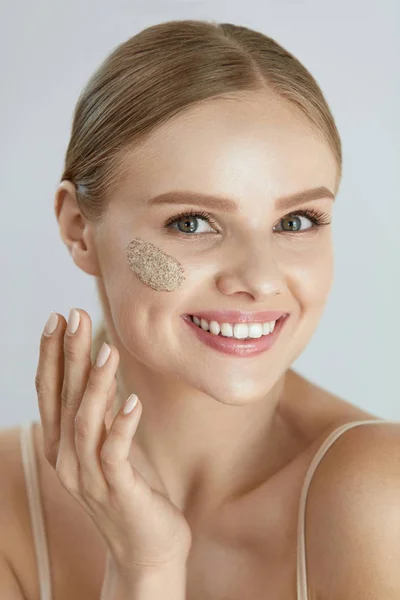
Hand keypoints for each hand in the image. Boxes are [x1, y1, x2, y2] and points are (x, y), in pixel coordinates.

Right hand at [35, 308, 191, 573]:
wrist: (146, 549)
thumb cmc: (131, 488)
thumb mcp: (109, 443)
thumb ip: (100, 411)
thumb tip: (100, 367)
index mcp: (62, 445)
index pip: (51, 392)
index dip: (52, 355)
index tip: (58, 318)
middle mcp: (67, 460)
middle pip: (64, 399)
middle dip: (69, 355)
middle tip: (75, 316)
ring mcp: (89, 478)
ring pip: (86, 423)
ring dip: (96, 384)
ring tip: (108, 349)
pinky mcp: (119, 491)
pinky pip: (115, 454)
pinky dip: (123, 426)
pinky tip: (134, 401)